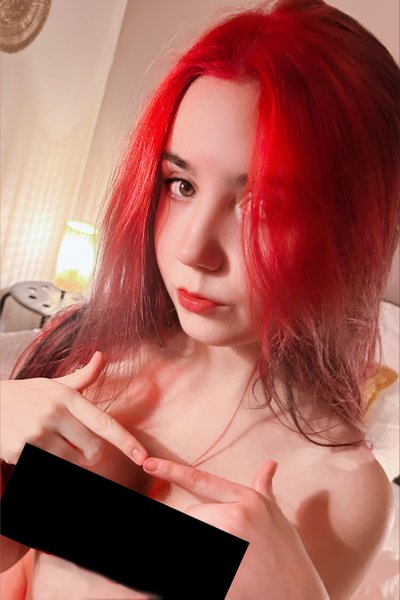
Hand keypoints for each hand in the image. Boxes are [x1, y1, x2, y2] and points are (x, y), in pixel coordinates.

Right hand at [0, 351, 147, 467]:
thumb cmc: (25, 395)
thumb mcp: (53, 384)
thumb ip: (82, 378)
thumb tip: (102, 357)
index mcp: (66, 396)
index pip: (103, 422)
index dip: (126, 441)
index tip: (142, 457)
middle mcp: (53, 413)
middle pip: (92, 449)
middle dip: (89, 453)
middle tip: (75, 444)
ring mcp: (36, 434)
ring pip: (71, 462)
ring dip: (68, 459)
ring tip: (51, 443)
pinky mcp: (21, 452)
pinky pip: (49, 467)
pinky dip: (47, 462)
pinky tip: (34, 448)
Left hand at [142, 457, 328, 598]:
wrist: (298, 597)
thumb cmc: (287, 556)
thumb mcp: (276, 518)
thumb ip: (265, 490)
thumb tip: (270, 464)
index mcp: (248, 501)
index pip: (200, 481)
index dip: (172, 470)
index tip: (148, 463)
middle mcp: (235, 518)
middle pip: (193, 513)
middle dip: (206, 525)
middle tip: (233, 546)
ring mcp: (227, 545)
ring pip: (193, 531)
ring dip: (206, 542)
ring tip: (233, 560)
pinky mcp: (221, 575)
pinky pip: (182, 565)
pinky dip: (167, 576)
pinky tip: (224, 575)